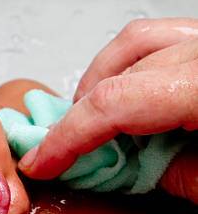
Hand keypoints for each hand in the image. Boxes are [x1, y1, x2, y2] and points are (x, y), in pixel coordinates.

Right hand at [18, 18, 197, 201]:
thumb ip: (172, 176)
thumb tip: (127, 170)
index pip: (115, 103)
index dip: (67, 137)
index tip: (41, 162)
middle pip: (117, 72)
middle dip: (77, 115)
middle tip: (57, 153)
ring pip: (134, 42)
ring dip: (98, 81)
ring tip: (89, 120)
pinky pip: (160, 37)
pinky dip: (130, 64)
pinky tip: (129, 95)